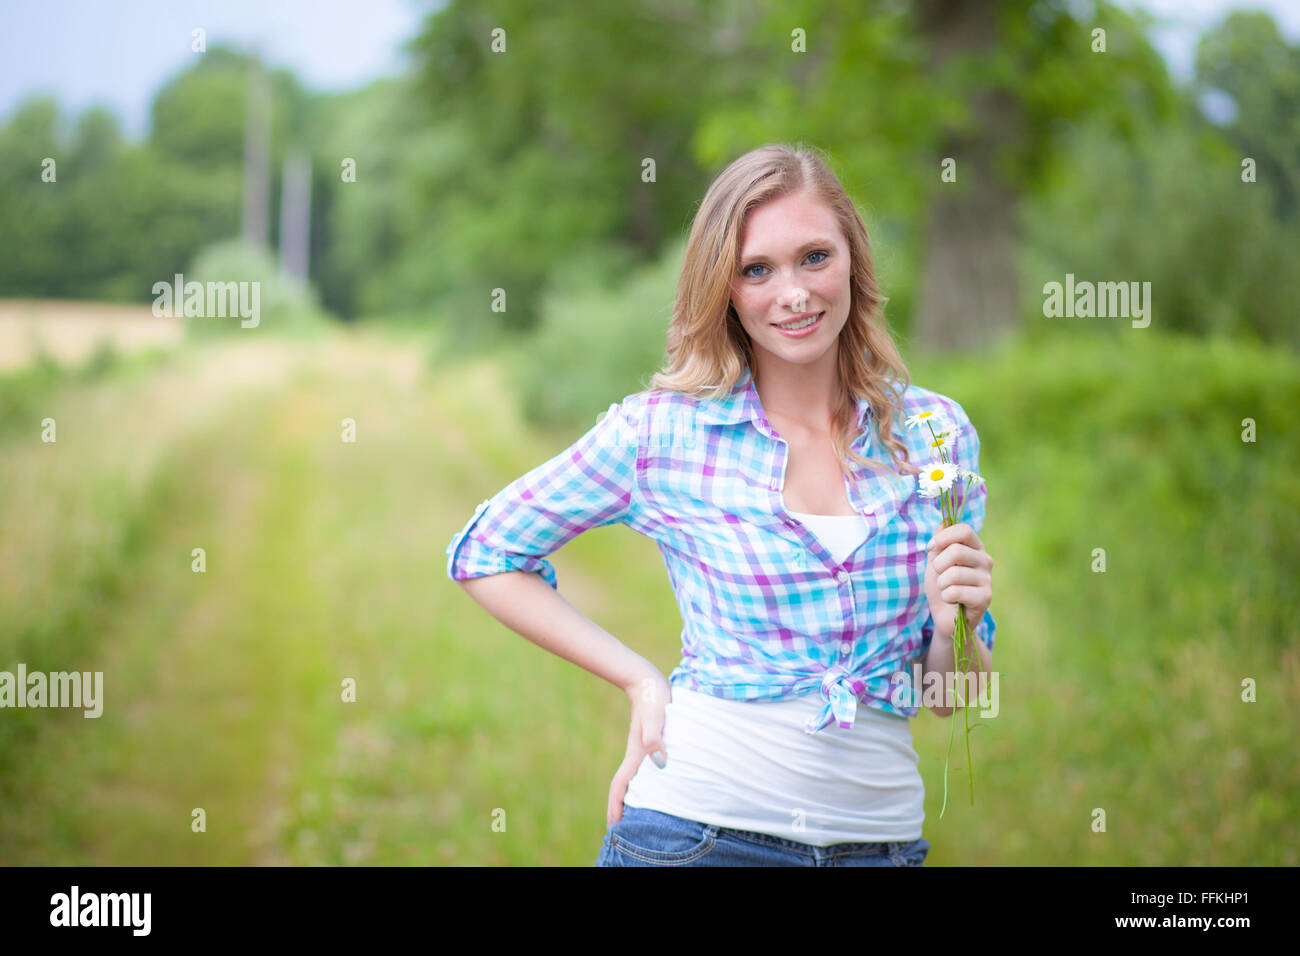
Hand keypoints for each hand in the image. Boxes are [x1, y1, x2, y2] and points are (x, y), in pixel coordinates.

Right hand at [607, 664, 672, 825]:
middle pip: (623, 786)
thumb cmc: (653, 697)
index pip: (621, 785)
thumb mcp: (656, 716)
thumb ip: (655, 737)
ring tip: (632, 814)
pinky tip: (651, 786)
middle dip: (619, 808)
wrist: (646, 680)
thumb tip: (659, 762)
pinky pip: (642, 770)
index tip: (614, 826)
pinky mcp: (649, 742)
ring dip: (629, 797)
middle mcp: (636, 754)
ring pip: (632, 779)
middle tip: (618, 829)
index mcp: (636, 753)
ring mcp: (641, 749)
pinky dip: (641, 783)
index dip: (616, 806)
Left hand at [924, 522, 992, 639]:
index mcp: (975, 548)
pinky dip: (946, 597)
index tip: (930, 547)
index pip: (964, 530)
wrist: (946, 617)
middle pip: (956, 551)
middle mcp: (985, 560)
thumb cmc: (942, 587)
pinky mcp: (986, 597)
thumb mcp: (935, 562)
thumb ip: (939, 543)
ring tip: (946, 590)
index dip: (943, 537)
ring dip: (941, 584)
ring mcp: (987, 579)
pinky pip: (955, 591)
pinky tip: (953, 601)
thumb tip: (944, 521)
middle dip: (938, 565)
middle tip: (939, 576)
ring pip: (953, 573)